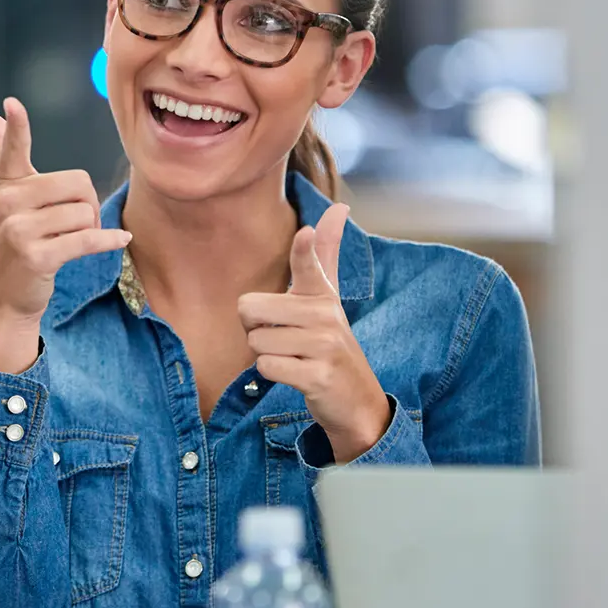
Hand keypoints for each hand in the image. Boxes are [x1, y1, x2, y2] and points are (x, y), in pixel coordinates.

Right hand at [0, 98, 131, 372]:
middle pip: (78, 182)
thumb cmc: (11, 242)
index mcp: (5, 185)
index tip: (14, 103)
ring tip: (69, 242)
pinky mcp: (36, 257)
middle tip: (75, 223)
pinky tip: (121, 240)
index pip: (11, 148)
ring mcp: (18, 231)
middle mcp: (7, 203)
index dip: (15, 126)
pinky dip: (108, 241)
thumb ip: (0, 153)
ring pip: (84, 214)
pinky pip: (87, 240)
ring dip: (89, 229)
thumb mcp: (4, 197)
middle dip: (88, 204)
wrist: (3, 300)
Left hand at [237, 203, 391, 460]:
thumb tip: (339, 207)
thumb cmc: (329, 342)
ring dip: (266, 355)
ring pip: (256, 342)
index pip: (311, 264)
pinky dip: (272, 374)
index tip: (305, 232)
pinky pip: (267, 367)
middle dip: (255, 328)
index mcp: (322, 295)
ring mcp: (323, 346)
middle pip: (250, 309)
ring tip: (293, 358)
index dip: (304, 248)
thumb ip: (325, 255)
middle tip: (282, 338)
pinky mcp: (317, 376)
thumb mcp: (328, 297)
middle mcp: (325, 315)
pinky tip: (295, 375)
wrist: (357, 401)